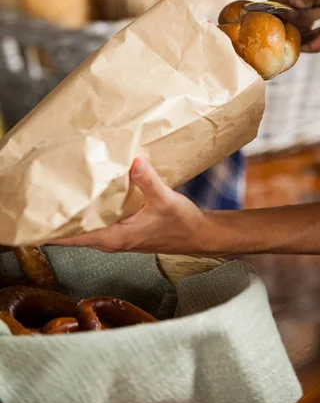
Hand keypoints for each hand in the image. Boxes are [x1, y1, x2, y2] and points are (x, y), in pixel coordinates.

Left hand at [53, 158, 207, 254]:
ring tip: (64, 191)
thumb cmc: (182, 224)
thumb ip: (149, 181)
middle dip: (59, 216)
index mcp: (115, 237)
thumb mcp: (166, 200)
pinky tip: (92, 194)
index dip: (52, 229)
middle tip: (47, 192)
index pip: (73, 238)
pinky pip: (98, 222)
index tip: (37, 214)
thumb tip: (134, 162)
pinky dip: (91, 211)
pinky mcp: (124, 231)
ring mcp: (117, 237)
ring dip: (75, 214)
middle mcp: (112, 241)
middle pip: (74, 233)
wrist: (198, 236)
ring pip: (86, 227)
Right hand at [270, 0, 319, 52]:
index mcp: (278, 1)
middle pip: (291, 38)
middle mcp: (282, 15)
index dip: (292, 36)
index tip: (314, 36)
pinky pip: (314, 39)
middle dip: (315, 41)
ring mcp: (293, 22)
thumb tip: (295, 3)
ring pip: (304, 42)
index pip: (277, 26)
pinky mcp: (304, 27)